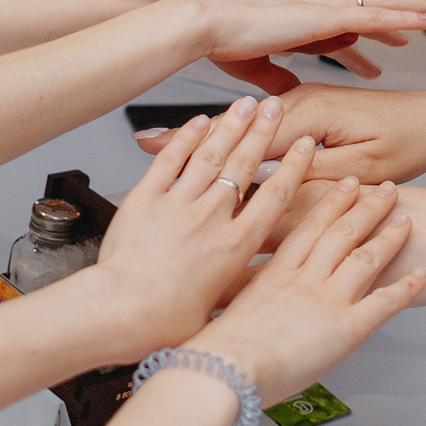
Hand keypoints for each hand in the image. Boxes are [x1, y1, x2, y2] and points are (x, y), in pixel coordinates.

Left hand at [84, 95, 317, 357]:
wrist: (122, 312)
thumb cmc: (165, 321)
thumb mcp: (220, 307)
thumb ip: (245, 283)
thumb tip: (269, 277)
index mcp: (236, 246)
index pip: (275, 195)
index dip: (292, 166)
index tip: (303, 146)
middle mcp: (212, 219)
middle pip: (245, 165)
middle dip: (263, 131)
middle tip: (275, 107)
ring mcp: (178, 205)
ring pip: (210, 156)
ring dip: (230, 126)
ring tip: (244, 104)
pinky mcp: (144, 200)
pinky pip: (169, 162)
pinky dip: (184, 139)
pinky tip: (196, 122)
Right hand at [139, 82, 425, 184]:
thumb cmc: (408, 143)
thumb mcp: (361, 166)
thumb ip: (308, 174)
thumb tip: (260, 187)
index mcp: (308, 111)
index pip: (239, 133)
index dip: (194, 142)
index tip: (149, 147)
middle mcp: (300, 103)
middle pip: (235, 128)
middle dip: (187, 138)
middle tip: (138, 145)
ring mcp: (304, 107)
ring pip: (248, 130)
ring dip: (209, 137)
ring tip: (160, 147)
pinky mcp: (311, 117)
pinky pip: (267, 131)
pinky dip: (240, 140)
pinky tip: (215, 150)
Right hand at [177, 0, 425, 93]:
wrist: (201, 24)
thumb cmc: (219, 40)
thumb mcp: (257, 67)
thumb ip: (278, 77)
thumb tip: (290, 94)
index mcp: (307, 11)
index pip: (356, 10)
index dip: (386, 11)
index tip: (412, 15)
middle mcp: (321, 2)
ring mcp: (325, 5)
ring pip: (386, 2)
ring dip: (421, 1)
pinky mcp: (324, 14)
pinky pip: (375, 15)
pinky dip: (404, 16)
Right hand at [187, 178, 423, 404]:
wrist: (225, 370)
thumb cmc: (218, 350)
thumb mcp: (226, 310)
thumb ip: (241, 298)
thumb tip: (239, 301)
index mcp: (275, 273)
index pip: (306, 226)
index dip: (328, 202)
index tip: (341, 184)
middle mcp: (304, 279)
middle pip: (340, 232)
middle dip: (365, 207)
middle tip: (383, 188)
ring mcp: (326, 300)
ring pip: (363, 258)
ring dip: (388, 236)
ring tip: (406, 218)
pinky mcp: (345, 328)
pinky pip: (383, 303)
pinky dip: (405, 289)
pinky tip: (421, 277)